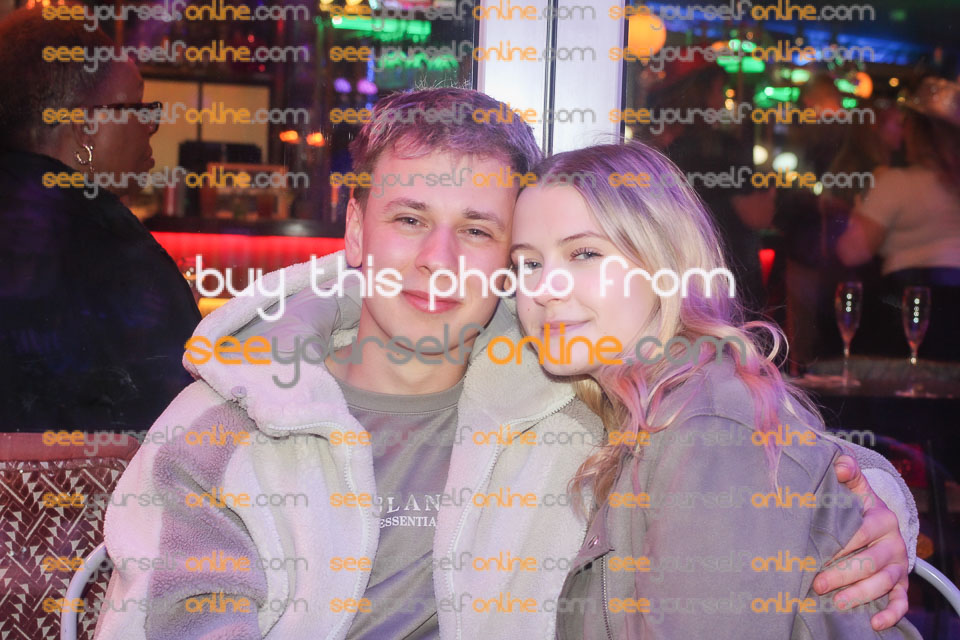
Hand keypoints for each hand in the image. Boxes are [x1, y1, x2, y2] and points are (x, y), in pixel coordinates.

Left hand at [813, 454, 908, 629]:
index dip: (839, 546)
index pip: (860, 534)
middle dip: (843, 574)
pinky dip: (892, 614)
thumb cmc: (857, 505)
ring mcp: (899, 564)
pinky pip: (902, 601)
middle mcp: (894, 543)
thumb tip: (839, 464)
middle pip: (870, 562)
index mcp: (882, 518)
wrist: (879, 520)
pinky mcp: (902, 583)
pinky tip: (875, 623)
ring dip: (861, 594)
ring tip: (837, 603)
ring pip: (883, 582)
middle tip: (817, 583)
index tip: (816, 554)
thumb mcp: (854, 487)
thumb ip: (847, 473)